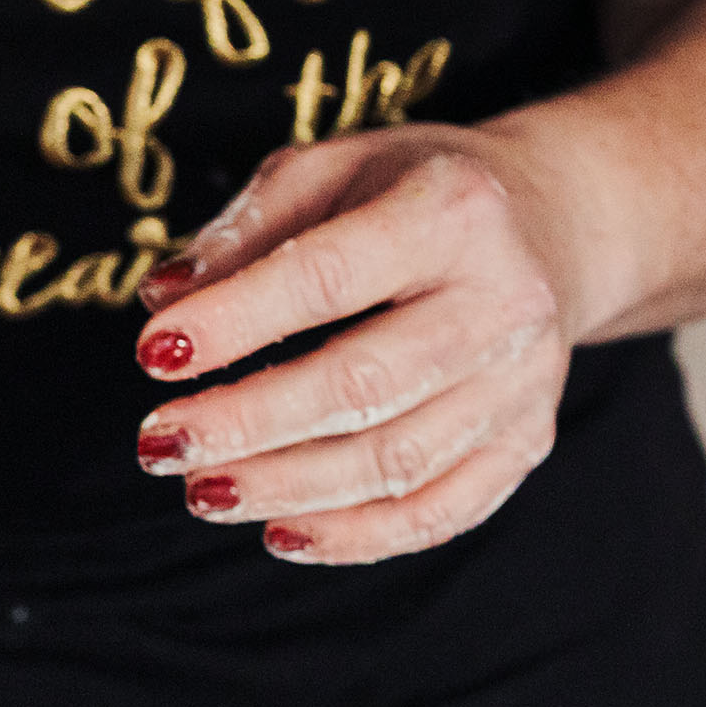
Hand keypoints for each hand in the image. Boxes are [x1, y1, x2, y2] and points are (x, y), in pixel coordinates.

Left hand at [133, 127, 579, 564]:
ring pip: (395, 462)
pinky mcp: (525, 441)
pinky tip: (280, 531)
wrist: (553, 224)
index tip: (152, 354)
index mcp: (452, 211)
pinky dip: (354, 535)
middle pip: (361, 385)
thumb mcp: (331, 171)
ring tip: (202, 491)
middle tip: (160, 444)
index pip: (325, 278)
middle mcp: (503, 300)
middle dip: (247, 424)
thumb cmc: (413, 194)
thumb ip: (244, 228)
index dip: (233, 322)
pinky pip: (438, 512)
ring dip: (286, 487)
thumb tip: (164, 297)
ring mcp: (521, 382)